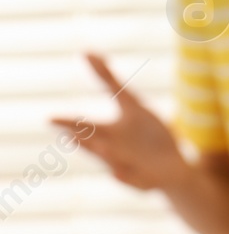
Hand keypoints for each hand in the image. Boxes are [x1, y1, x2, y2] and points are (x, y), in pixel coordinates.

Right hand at [51, 53, 186, 190]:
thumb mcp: (133, 105)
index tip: (49, 119)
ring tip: (98, 146)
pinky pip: (132, 178)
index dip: (68, 123)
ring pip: (111, 162)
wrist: (173, 166)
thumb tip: (86, 52)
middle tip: (70, 135)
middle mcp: (114, 150)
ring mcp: (129, 167)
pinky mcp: (143, 181)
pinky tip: (117, 172)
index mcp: (110, 132)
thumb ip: (109, 80)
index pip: (85, 125)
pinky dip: (124, 176)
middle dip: (84, 141)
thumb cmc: (148, 134)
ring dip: (103, 154)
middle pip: (94, 145)